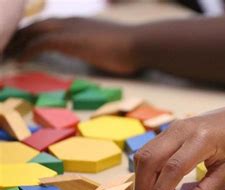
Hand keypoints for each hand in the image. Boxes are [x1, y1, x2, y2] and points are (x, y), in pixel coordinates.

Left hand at [6, 18, 139, 74]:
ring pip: (33, 31)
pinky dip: (27, 51)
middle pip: (35, 25)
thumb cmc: (131, 49)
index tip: (22, 44)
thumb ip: (94, 47)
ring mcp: (69, 29)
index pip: (48, 24)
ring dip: (17, 43)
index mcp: (79, 23)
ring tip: (6, 55)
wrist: (139, 44)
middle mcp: (70, 22)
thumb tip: (92, 54)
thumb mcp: (107, 46)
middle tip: (6, 49)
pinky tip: (20, 60)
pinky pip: (39, 43)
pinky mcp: (69, 40)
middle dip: (18, 36)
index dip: (32, 33)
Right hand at [134, 92, 224, 189]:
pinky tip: (159, 186)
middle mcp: (183, 129)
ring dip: (142, 179)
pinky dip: (149, 170)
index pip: (173, 167)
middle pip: (150, 158)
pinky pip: (151, 150)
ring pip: (144, 153)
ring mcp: (174, 127)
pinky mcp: (171, 130)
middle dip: (143, 187)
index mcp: (203, 139)